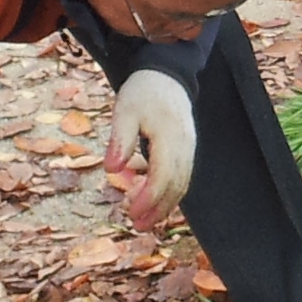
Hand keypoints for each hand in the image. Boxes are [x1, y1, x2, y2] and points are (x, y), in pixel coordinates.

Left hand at [108, 68, 196, 228]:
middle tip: (137, 226)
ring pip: (182, 184)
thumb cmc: (143, 92)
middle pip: (176, 186)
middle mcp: (185, 146)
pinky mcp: (188, 149)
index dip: (148, 198)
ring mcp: (190, 148)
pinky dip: (171, 194)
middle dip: (158, 209)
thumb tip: (112, 170)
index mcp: (170, 137)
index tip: (131, 212)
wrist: (167, 75)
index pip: (163, 176)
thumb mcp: (124, 111)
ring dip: (166, 206)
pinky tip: (156, 203)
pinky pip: (183, 177)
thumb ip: (119, 140)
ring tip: (145, 221)